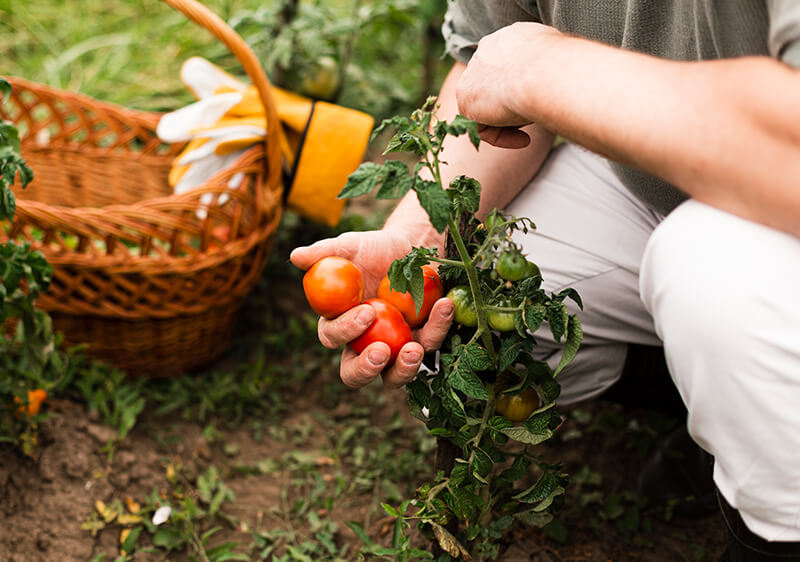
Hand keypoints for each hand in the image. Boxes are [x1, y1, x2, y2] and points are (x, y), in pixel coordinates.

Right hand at [290, 230, 452, 387]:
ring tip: (414, 349)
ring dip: (404, 368)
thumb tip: (296, 256)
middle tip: (381, 353)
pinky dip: (438, 327)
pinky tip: (444, 305)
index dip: (344, 331)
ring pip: (394, 376)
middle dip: (366, 369)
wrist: (411, 246)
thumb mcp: (351, 246)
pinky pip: (431, 344)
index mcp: (340, 323)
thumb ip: (325, 252)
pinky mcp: (424, 341)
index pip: (332, 337)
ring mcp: (395, 348)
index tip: (365, 314)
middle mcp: (364, 343)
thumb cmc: (374, 249)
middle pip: (355, 373)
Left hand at [456, 22, 561, 147]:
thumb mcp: (560, 60)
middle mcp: (487, 50)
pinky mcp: (465, 96)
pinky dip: (502, 137)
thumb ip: (547, 69)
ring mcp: (473, 73)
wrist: (545, 73)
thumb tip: (556, 84)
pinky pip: (481, 126)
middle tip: (535, 117)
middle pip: (495, 88)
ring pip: (488, 107)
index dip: (521, 89)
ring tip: (534, 123)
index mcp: (510, 38)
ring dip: (510, 122)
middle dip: (512, 106)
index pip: (507, 67)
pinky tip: (525, 139)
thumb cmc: (562, 68)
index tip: (539, 102)